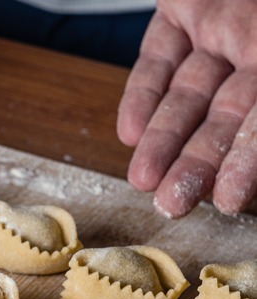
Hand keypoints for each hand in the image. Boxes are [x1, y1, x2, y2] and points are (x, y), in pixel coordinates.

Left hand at [117, 0, 256, 217]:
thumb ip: (256, 109)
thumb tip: (251, 131)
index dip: (245, 161)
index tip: (226, 201)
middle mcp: (255, 47)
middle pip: (223, 116)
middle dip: (196, 162)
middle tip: (172, 205)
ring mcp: (219, 27)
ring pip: (186, 94)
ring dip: (162, 139)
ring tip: (142, 182)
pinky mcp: (182, 8)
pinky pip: (159, 56)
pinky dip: (142, 94)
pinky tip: (128, 134)